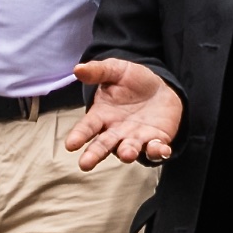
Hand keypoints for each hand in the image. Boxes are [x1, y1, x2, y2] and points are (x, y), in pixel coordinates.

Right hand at [63, 58, 183, 168]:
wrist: (160, 87)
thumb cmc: (132, 80)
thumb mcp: (115, 70)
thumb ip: (98, 71)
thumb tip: (77, 69)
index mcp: (102, 115)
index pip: (87, 127)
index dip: (79, 135)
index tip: (70, 145)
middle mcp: (116, 131)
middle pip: (103, 145)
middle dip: (95, 154)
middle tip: (85, 164)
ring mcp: (135, 138)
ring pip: (128, 149)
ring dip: (127, 153)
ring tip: (126, 154)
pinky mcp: (155, 140)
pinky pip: (155, 149)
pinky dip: (158, 151)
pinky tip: (161, 150)